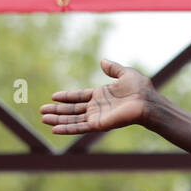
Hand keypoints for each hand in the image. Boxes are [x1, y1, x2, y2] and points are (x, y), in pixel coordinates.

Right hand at [39, 58, 153, 133]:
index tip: (53, 96)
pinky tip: (54, 129)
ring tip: (43, 118)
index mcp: (102, 95)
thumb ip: (113, 68)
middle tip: (42, 110)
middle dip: (57, 110)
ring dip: (58, 119)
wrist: (148, 102)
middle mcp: (98, 107)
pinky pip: (80, 127)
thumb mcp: (126, 73)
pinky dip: (67, 128)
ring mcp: (98, 117)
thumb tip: (103, 61)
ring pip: (73, 119)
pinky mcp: (99, 124)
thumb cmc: (141, 89)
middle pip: (73, 109)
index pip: (79, 97)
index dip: (67, 97)